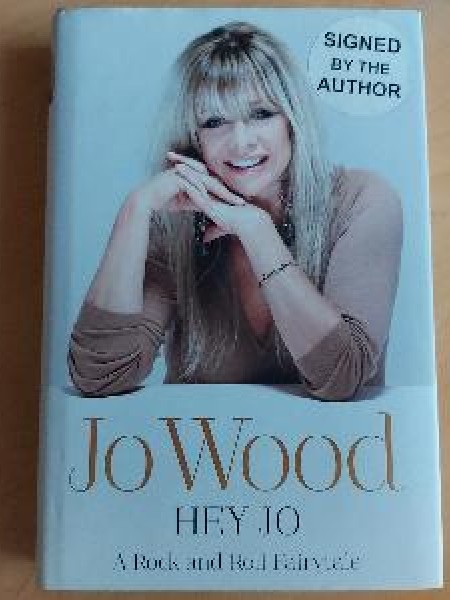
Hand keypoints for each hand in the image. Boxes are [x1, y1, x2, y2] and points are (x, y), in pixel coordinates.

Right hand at [128, 152, 244, 220]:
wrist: (146, 200)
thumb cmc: (164, 200)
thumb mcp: (186, 202)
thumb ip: (198, 201)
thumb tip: (210, 206)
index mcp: (193, 175)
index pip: (213, 184)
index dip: (226, 194)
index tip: (237, 203)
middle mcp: (190, 171)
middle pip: (213, 182)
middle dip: (228, 193)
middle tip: (241, 202)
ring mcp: (184, 173)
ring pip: (206, 182)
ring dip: (220, 192)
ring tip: (231, 201)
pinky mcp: (177, 178)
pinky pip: (193, 185)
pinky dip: (202, 193)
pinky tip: (212, 201)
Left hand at [166, 151, 269, 241]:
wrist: (248, 224)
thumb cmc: (236, 224)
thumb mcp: (219, 228)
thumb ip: (211, 231)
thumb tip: (204, 239)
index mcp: (211, 193)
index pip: (197, 178)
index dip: (185, 170)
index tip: (173, 163)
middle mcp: (212, 190)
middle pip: (195, 172)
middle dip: (182, 162)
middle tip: (169, 154)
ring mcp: (212, 194)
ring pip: (196, 178)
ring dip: (184, 170)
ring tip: (172, 161)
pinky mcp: (212, 202)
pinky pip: (199, 191)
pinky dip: (190, 184)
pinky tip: (181, 178)